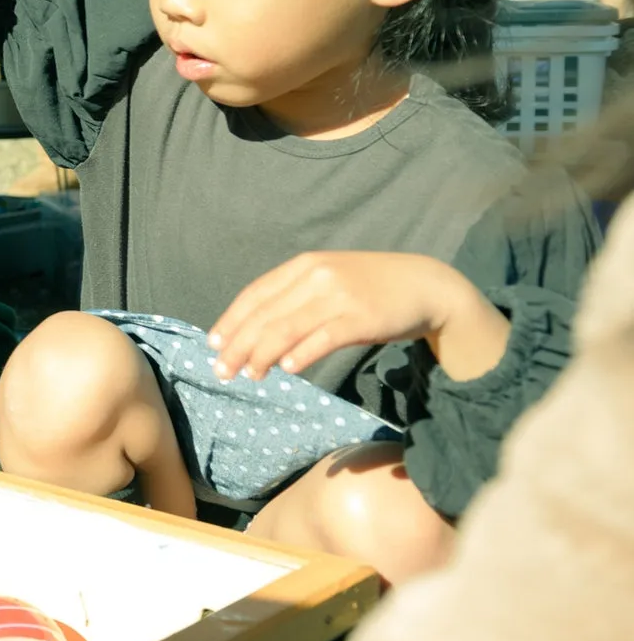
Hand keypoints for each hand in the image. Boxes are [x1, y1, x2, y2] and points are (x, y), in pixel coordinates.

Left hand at [209, 252, 507, 382]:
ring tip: (250, 375)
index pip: (255, 294)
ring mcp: (339, 296)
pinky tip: (286, 369)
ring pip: (287, 329)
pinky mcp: (362, 318)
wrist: (426, 285)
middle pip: (266, 315)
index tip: (213, 345)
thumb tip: (256, 332)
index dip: (231, 321)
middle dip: (239, 345)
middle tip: (223, 371)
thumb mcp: (329, 280)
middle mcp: (317, 276)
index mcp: (304, 265)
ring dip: (263, 355)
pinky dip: (301, 354)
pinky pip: (323, 338)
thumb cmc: (370, 288)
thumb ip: (295, 297)